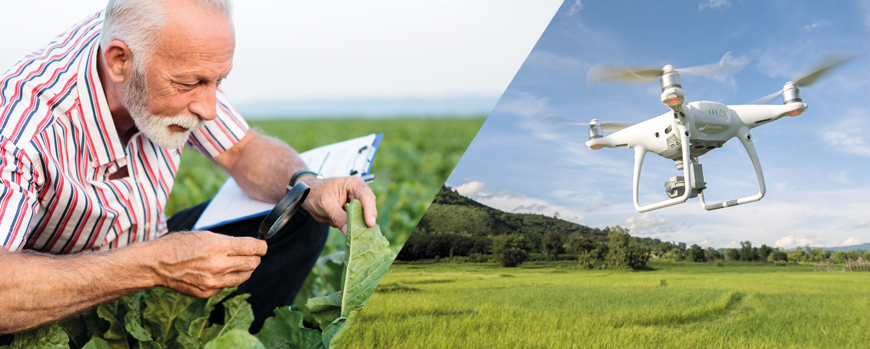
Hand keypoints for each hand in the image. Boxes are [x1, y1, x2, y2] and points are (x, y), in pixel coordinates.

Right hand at [148, 231, 267, 297]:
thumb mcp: (205, 235)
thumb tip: (246, 246)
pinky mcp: (208, 292)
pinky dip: (229, 279)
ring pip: (243, 277)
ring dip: (246, 270)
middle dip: (255, 258)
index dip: (262, 247)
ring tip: (241, 264)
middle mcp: (218, 265)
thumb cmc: (178, 245)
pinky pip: (227, 286)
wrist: (156, 264)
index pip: (253, 248)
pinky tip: (221, 273)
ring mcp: (213, 281)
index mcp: (219, 246)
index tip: (263, 246)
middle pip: (252, 264)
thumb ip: (227, 242)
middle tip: (253, 255)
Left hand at [300, 176, 376, 234]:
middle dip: (366, 221)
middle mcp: (359, 193)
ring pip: (364, 217)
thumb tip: (349, 232)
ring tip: (360, 237)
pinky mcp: (353, 213)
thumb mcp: (325, 205)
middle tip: (366, 235)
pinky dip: (355, 229)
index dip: (370, 210)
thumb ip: (338, 218)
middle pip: (368, 208)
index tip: (370, 223)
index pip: (366, 197)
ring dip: (361, 227)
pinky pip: (357, 222)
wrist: (308, 195)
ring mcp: (357, 204)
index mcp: (354, 184)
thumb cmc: (316, 194)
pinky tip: (354, 236)